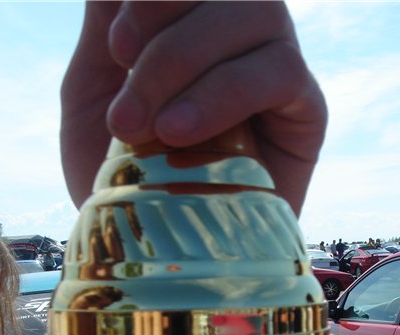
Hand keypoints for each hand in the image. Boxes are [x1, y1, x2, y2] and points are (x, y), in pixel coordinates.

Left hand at [61, 1, 326, 213]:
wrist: (158, 247)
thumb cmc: (123, 176)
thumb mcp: (92, 95)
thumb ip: (104, 27)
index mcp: (188, 19)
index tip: (115, 49)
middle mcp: (236, 32)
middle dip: (163, 45)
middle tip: (126, 115)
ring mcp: (274, 64)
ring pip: (257, 13)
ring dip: (191, 63)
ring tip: (158, 130)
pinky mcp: (306, 108)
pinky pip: (282, 71)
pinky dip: (227, 93)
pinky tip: (184, 133)